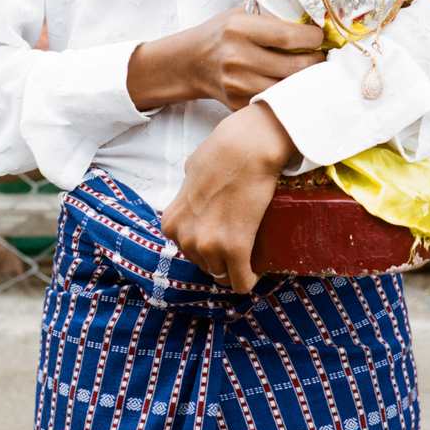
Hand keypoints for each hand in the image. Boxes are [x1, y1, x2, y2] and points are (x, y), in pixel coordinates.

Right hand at [128, 7, 324, 112]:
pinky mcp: (239, 104)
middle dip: (317, 62)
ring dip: (308, 81)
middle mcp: (237, 58)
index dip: (314, 38)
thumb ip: (274, 13)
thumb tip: (314, 16)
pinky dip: (291, 94)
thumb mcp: (242, 13)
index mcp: (238, 29)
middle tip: (323, 56)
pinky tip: (295, 84)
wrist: (192, 61)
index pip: (289, 36)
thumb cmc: (222, 33)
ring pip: (290, 88)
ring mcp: (238, 85)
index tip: (321, 36)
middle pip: (295, 67)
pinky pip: (277, 101)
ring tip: (313, 70)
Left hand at [160, 102, 292, 293]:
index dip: (208, 247)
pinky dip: (250, 279)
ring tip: (252, 254)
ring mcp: (208, 245)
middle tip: (240, 244)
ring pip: (224, 276)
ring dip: (237, 268)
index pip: (188, 251)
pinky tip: (258, 269)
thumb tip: (194, 186)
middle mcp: (185, 237)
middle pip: (205, 265)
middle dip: (222, 258)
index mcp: (172, 222)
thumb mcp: (190, 171)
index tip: (224, 241)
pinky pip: (241, 282)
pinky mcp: (234, 249)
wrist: (247, 146)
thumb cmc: (222, 151)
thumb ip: (188, 188)